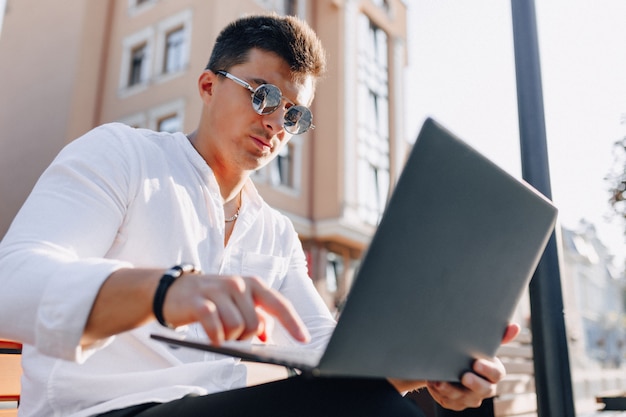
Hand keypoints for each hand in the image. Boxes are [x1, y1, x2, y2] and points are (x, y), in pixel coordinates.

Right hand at [164, 273, 309, 344]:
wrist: (174, 290)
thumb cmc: (212, 298)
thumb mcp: (238, 303)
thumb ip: (257, 317)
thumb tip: (266, 336)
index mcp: (252, 284)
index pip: (279, 304)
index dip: (293, 322)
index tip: (304, 339)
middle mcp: (238, 284)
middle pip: (254, 323)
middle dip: (245, 336)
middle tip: (231, 333)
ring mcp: (218, 291)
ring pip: (236, 327)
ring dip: (228, 337)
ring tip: (219, 331)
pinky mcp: (199, 302)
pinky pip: (215, 328)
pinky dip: (215, 338)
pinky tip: (210, 337)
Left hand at [426, 323, 520, 409]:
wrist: (450, 364)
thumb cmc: (469, 353)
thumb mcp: (482, 344)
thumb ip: (498, 337)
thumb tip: (515, 327)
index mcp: (493, 373)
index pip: (497, 374)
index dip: (487, 370)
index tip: (476, 363)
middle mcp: (485, 388)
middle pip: (484, 390)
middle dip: (474, 384)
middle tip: (464, 377)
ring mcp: (471, 397)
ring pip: (464, 398)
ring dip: (451, 390)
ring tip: (439, 381)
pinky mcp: (457, 403)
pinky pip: (450, 402)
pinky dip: (440, 394)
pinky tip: (434, 384)